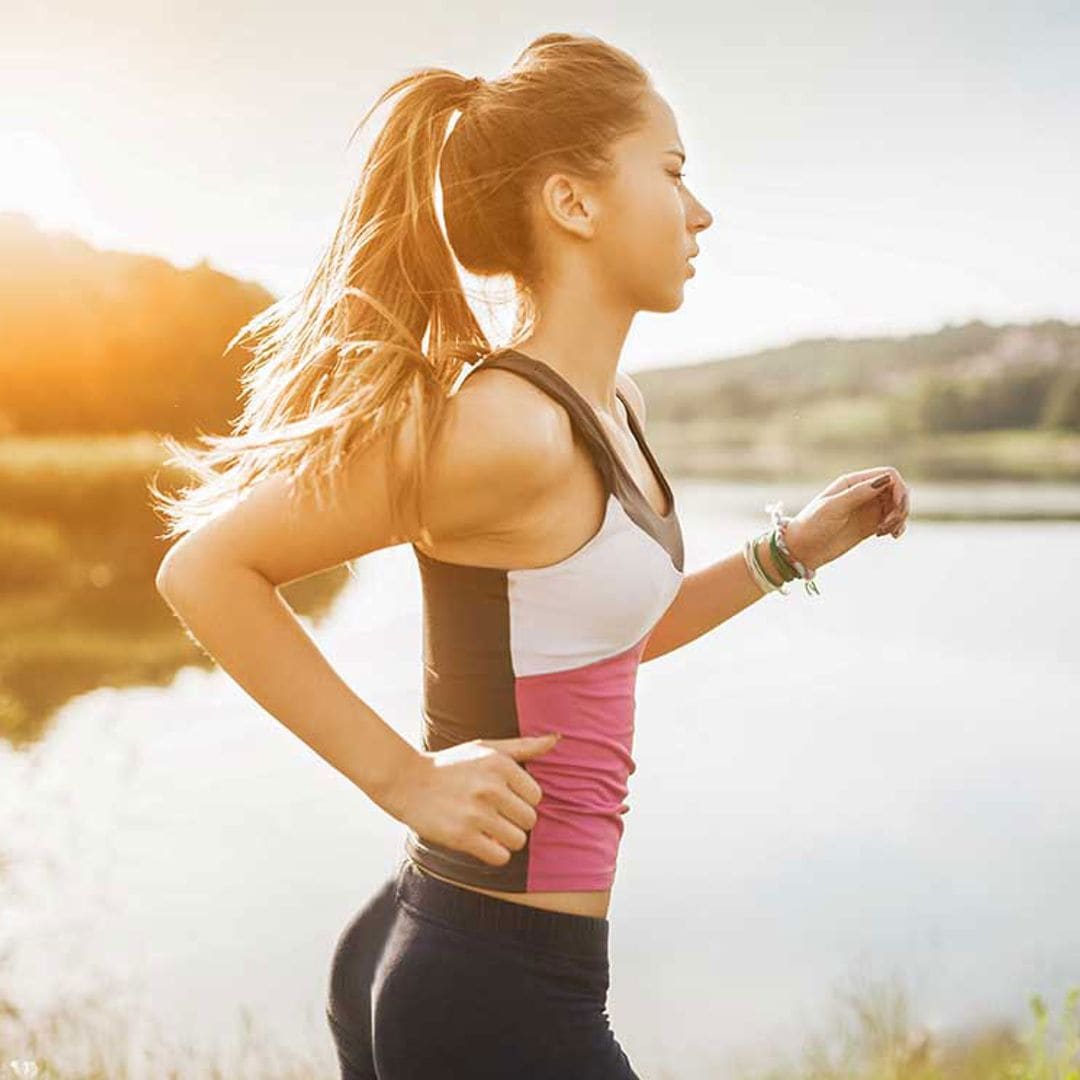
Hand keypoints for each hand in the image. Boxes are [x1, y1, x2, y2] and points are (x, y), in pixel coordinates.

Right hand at [385, 733, 561, 866]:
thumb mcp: (486, 748)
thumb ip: (523, 746)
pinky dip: (493, 854)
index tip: (503, 798)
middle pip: (530, 820)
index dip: (521, 800)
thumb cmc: (452, 765)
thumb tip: (556, 739)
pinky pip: (500, 857)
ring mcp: (476, 813)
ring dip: (505, 839)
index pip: (536, 796)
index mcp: (500, 764)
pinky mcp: (462, 836)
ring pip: (518, 840)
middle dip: (515, 821)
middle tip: (493, 815)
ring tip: (486, 828)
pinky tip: (479, 841)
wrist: (407, 781)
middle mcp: (491, 787)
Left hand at [783, 466, 910, 572]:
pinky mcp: (870, 525)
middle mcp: (863, 492)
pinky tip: (892, 536)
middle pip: (897, 490)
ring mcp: (868, 509)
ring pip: (898, 506)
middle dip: (900, 506)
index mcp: (853, 482)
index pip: (889, 475)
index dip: (899, 489)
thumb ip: (859, 493)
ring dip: (899, 518)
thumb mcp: (833, 508)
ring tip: (884, 533)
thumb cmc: (812, 525)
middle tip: (889, 524)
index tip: (896, 507)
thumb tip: (887, 479)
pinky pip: (893, 521)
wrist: (801, 549)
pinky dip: (898, 527)